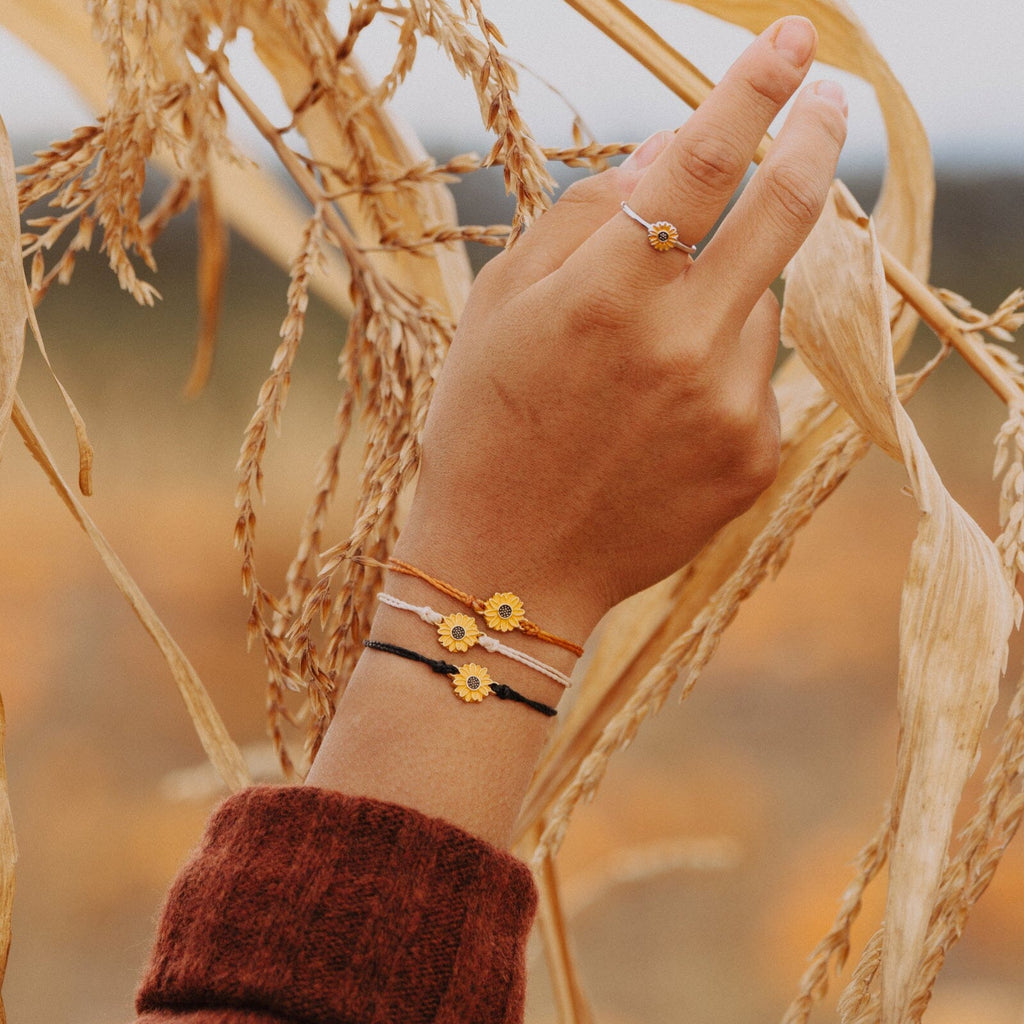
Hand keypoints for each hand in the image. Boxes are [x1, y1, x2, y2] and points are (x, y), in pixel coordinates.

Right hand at [394, 15, 846, 644]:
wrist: (510, 566)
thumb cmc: (484, 428)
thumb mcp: (499, 308)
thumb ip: (583, 218)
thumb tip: (668, 149)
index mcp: (605, 296)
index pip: (703, 160)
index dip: (752, 89)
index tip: (792, 41)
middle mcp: (681, 346)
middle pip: (785, 212)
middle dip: (816, 138)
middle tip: (832, 99)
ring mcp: (728, 406)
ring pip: (763, 303)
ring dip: (727, 294)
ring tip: (646, 359)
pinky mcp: (752, 457)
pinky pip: (759, 375)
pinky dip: (725, 366)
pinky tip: (662, 413)